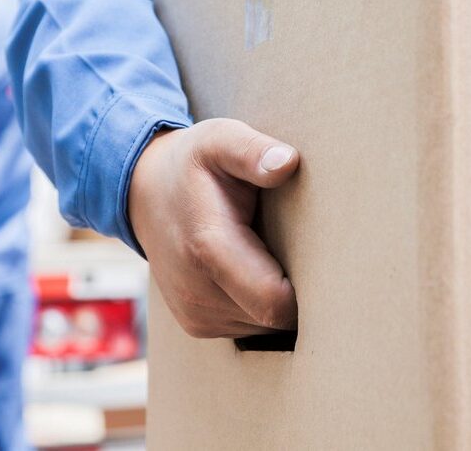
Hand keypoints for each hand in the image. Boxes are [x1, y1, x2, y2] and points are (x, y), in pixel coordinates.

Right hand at [128, 118, 299, 337]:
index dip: (309, 288)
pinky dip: (260, 306)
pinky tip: (257, 270)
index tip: (326, 259)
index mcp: (208, 247)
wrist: (144, 193)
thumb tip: (287, 163)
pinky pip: (248, 328)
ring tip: (275, 256)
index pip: (274, 301)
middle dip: (299, 294)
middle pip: (274, 319)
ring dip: (278, 301)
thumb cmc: (193, 163)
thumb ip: (252, 151)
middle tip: (308, 252)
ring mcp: (194, 314)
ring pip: (264, 328)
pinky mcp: (197, 324)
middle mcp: (197, 291)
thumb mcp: (220, 140)